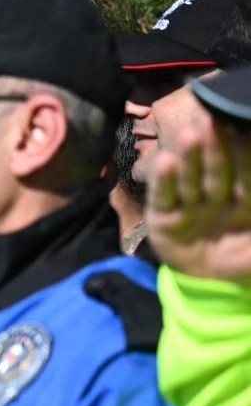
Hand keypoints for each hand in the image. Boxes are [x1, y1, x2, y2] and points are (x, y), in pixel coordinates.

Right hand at [148, 111, 250, 280]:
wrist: (207, 284)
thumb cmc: (241, 259)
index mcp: (245, 202)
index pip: (246, 176)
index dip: (245, 155)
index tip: (243, 129)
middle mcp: (216, 199)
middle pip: (217, 172)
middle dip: (216, 149)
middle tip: (213, 122)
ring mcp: (189, 207)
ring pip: (191, 181)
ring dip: (190, 159)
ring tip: (190, 135)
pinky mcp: (163, 218)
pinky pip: (164, 198)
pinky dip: (163, 181)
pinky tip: (164, 161)